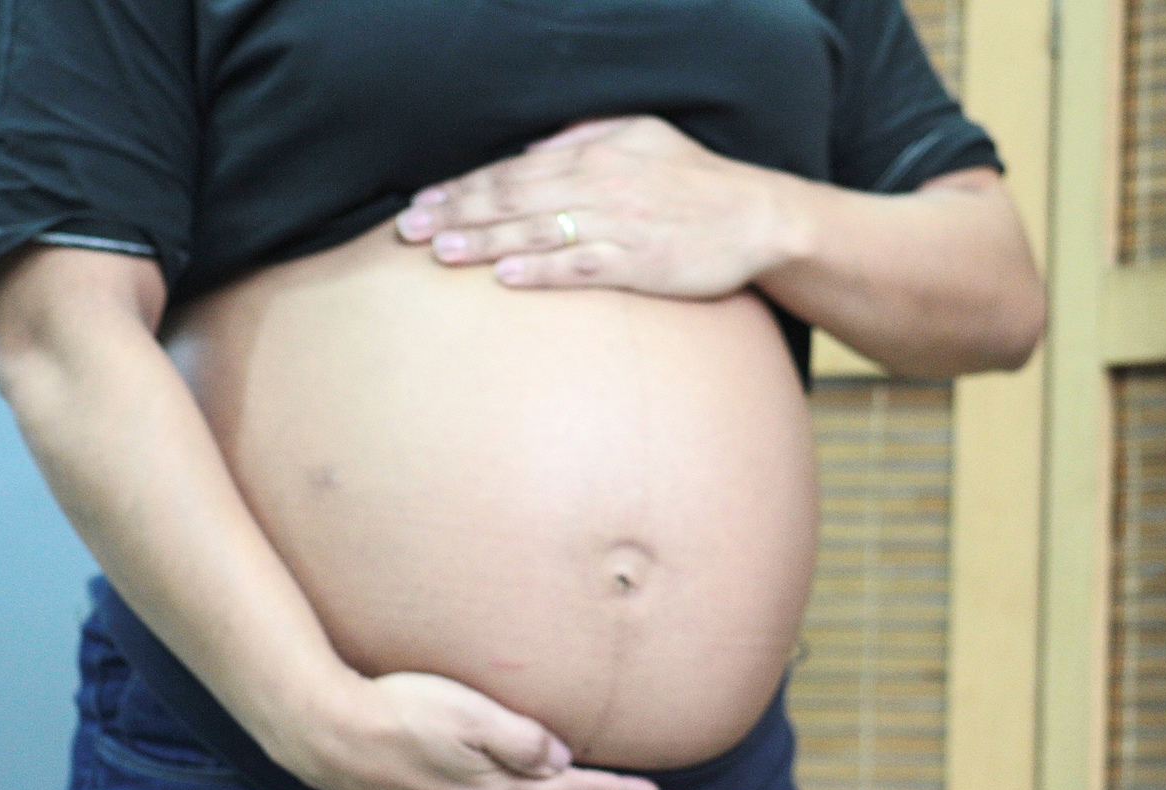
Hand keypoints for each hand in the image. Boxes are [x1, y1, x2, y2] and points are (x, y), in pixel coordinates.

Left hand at [395, 116, 804, 298]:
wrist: (756, 217)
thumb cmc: (694, 180)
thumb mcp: (641, 136)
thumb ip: (582, 139)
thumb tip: (530, 153)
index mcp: (595, 154)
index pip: (513, 172)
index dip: (463, 187)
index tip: (423, 202)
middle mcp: (599, 186)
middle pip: (513, 201)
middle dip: (456, 215)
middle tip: (409, 232)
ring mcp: (619, 227)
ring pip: (537, 233)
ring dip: (483, 242)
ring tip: (440, 254)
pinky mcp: (639, 265)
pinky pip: (580, 268)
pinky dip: (541, 271)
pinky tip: (504, 276)